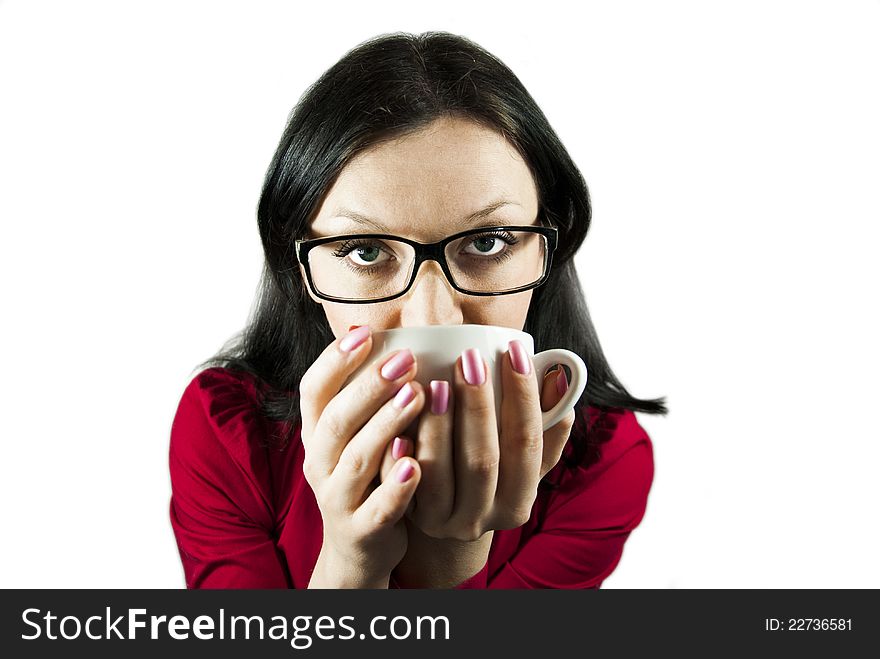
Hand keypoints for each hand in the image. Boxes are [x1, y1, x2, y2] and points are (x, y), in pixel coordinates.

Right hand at [298, 326, 425, 585]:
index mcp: (317, 434)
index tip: (365, 332)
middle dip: (369, 386)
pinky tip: (417, 464)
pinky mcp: (362, 531)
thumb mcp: (359, 435)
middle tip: (404, 359)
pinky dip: (396, 486)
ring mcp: (337, 499)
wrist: (360, 548)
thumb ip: (371, 398)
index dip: (334, 360)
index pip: (313, 390)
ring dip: (386, 424)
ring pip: (358, 459)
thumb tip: (397, 336)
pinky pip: (378, 508)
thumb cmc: (369, 476)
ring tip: (416, 395)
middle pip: (336, 420)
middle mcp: (319, 463)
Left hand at [381, 341, 574, 541]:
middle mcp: (485, 518)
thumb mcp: (520, 454)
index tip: (516, 350)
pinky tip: (401, 423)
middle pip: (484, 459)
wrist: (440, 516)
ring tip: (437, 383)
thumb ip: (546, 419)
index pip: (528, 443)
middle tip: (470, 358)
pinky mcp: (409, 517)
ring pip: (441, 472)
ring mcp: (444, 521)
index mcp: (520, 500)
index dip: (524, 396)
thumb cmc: (490, 469)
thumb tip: (559, 374)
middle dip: (478, 406)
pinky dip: (402, 453)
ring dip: (439, 425)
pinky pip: (403, 483)